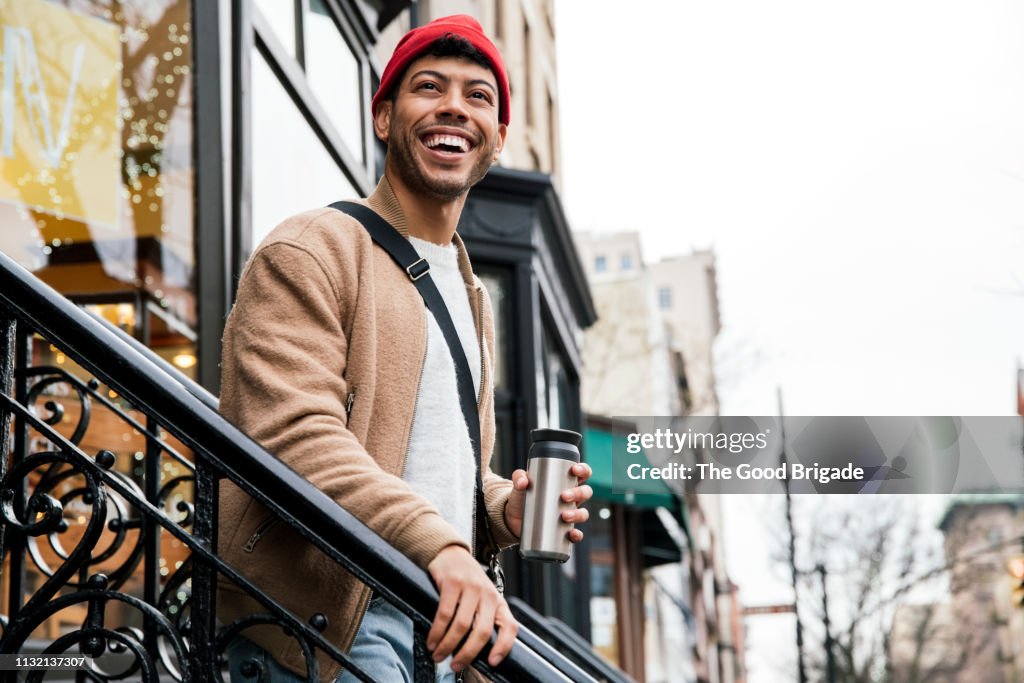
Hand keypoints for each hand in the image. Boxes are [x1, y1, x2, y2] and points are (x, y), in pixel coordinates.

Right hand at [426, 545, 518, 672]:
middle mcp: (487, 593)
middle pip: (481, 631)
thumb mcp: (483, 597)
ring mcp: (470, 587)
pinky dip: (436, 632)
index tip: (493, 662)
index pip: (509, 626)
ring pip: (461, 625)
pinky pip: (444, 614)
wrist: (452, 554)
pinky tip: (432, 640)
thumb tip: (475, 652)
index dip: (504, 647)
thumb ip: (483, 618)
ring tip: (438, 655)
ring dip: (447, 645)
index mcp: (498, 601)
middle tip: (455, 665)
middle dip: (467, 654)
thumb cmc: (467, 581)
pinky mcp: (452, 583)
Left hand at [504, 462, 592, 541]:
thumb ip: (519, 478)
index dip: (583, 470)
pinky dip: (577, 535)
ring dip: (578, 514)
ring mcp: (569, 514)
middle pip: (585, 493)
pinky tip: (572, 534)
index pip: (582, 474)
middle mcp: (571, 498)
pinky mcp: (563, 530)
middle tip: (564, 496)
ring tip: (564, 516)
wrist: (513, 518)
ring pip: (583, 513)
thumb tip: (523, 481)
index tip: (575, 470)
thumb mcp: (519, 485)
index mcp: (564, 482)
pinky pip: (576, 534)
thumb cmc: (521, 497)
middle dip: (578, 493)